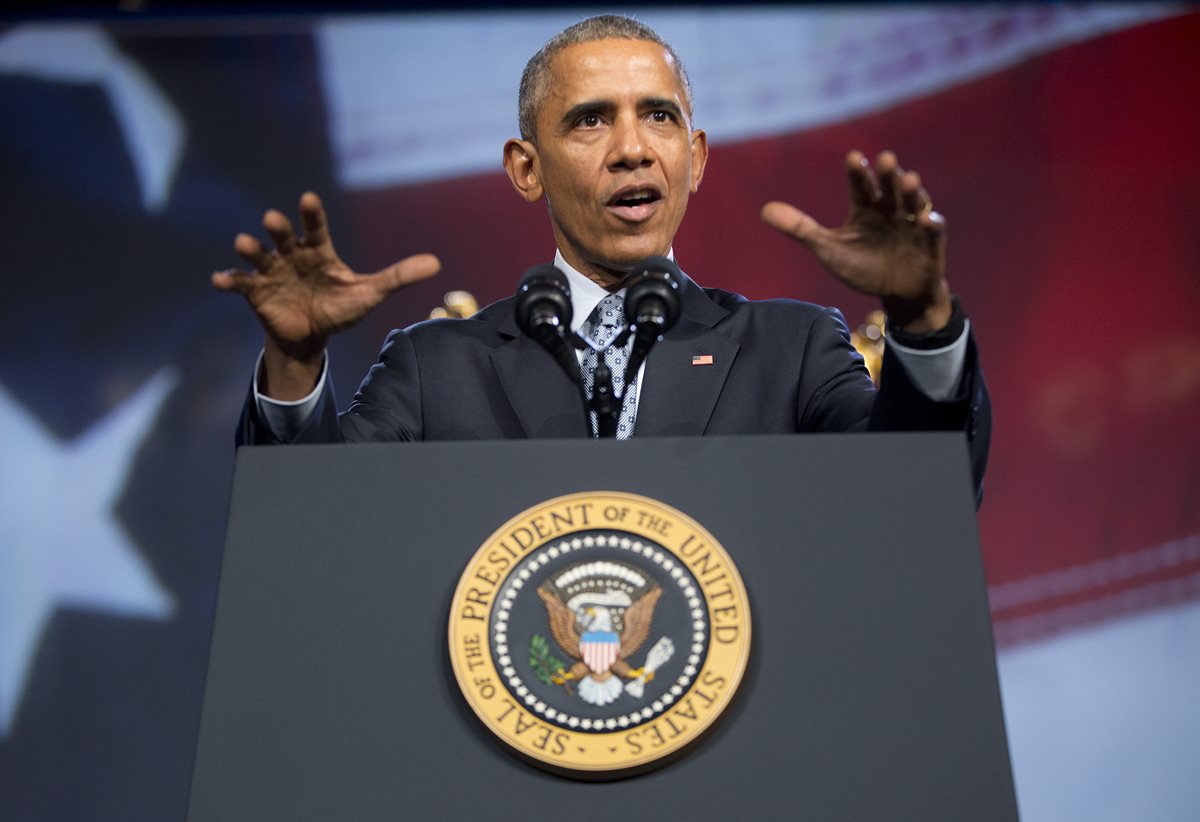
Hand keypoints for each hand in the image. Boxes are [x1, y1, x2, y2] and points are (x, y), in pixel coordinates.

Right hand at [212, 191, 439, 357]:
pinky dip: (229, 280)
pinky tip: (219, 279)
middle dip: (279, 228)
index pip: (316, 227)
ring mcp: (272, 272)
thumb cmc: (340, 307)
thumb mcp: (370, 293)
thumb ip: (398, 276)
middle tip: (273, 219)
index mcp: (319, 251)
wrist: (312, 335)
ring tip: (243, 243)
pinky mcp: (256, 292)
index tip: (307, 198)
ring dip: (250, 249)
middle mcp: (292, 256)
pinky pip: (240, 284)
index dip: (311, 214)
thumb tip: (436, 264)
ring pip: (258, 256)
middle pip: (284, 237)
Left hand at [761, 150, 950, 333]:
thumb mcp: (828, 249)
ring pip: (913, 202)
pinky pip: (933, 230)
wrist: (895, 294)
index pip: (861, 186)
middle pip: (889, 188)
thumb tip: (764, 210)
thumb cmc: (862, 267)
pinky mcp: (930, 243)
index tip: (853, 157)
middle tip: (885, 159)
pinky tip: (925, 218)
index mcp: (866, 209)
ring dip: (911, 191)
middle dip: (887, 175)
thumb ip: (801, 229)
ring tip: (909, 179)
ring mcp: (912, 225)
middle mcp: (891, 210)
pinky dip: (930, 223)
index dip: (858, 173)